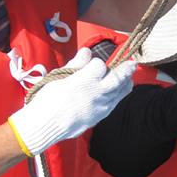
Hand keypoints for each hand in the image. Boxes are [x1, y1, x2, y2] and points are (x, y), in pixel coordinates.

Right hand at [8, 48, 135, 155]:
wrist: (45, 124)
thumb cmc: (47, 99)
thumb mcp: (59, 77)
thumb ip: (76, 64)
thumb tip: (87, 52)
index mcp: (85, 80)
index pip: (99, 65)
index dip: (95, 63)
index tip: (91, 63)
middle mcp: (96, 92)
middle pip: (116, 78)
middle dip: (125, 69)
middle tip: (131, 64)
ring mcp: (100, 106)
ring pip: (118, 91)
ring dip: (125, 83)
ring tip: (129, 78)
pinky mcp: (99, 116)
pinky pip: (114, 103)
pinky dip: (119, 95)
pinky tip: (122, 91)